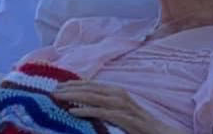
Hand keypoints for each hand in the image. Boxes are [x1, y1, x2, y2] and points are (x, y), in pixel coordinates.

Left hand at [52, 82, 188, 133]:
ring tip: (58, 98)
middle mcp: (119, 95)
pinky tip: (73, 112)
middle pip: (89, 89)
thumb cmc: (138, 124)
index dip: (73, 84)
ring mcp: (123, 106)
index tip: (58, 86)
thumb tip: (84, 103)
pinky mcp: (125, 118)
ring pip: (93, 98)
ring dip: (73, 97)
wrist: (160, 133)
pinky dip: (86, 111)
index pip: (91, 85)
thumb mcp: (120, 111)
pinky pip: (101, 113)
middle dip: (69, 89)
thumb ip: (105, 104)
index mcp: (117, 91)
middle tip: (52, 91)